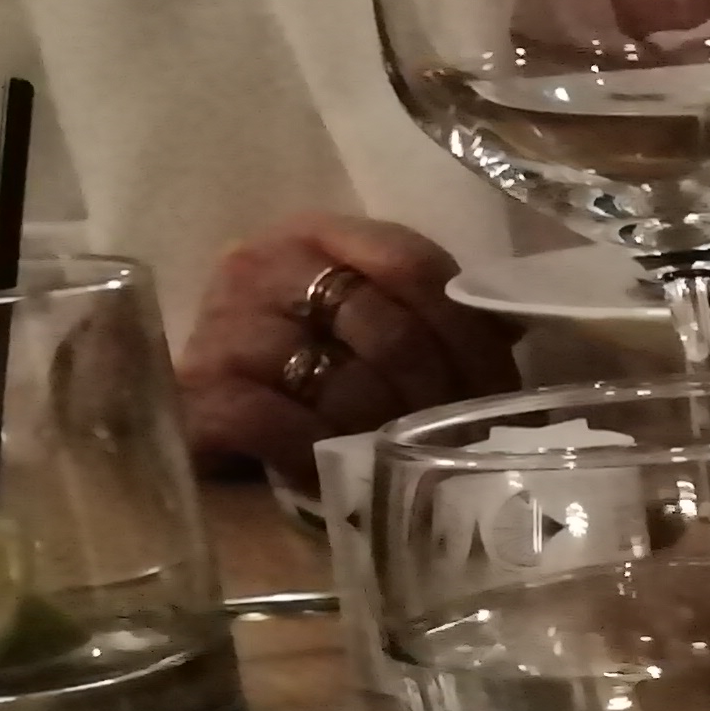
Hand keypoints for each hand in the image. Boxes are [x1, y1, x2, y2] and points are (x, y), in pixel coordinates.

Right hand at [179, 220, 520, 482]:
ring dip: (387, 436)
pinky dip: (315, 454)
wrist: (218, 428)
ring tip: (403, 464)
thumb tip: (513, 325)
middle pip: (392, 329)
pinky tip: (334, 474)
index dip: (469, 335)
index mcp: (321, 236)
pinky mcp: (196, 391)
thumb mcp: (380, 330)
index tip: (496, 389)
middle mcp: (264, 264)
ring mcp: (223, 324)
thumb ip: (439, 317)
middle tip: (454, 441)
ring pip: (342, 382)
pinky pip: (270, 421)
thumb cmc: (319, 378)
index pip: (414, 266)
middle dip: (439, 397)